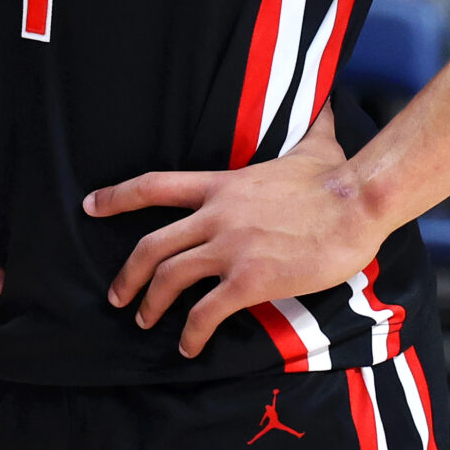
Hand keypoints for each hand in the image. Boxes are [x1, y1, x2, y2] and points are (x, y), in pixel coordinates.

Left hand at [88, 103, 383, 359]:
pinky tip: (189, 346)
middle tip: (117, 295)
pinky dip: (191, 333)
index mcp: (222, 185)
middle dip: (128, 274)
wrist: (359, 203)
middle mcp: (216, 215)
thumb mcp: (313, 145)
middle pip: (151, 244)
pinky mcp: (251, 278)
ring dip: (150, 304)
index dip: (117, 196)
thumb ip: (308, 128)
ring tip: (145, 322)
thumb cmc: (338, 177)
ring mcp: (231, 248)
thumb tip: (325, 103)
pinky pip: (206, 312)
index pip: (154, 186)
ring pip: (169, 278)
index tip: (90, 205)